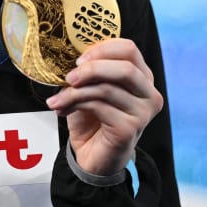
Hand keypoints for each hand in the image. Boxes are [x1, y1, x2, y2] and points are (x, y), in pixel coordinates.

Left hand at [45, 38, 164, 176]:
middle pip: (125, 67)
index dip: (102, 49)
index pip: (129, 49)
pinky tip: (62, 110)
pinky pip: (99, 106)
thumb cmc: (92, 119)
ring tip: (58, 99)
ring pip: (107, 88)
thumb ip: (91, 68)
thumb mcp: (90, 87)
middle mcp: (149, 93)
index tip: (79, 59)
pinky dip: (74, 104)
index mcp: (142, 77)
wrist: (92, 157)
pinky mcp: (130, 128)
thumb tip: (76, 53)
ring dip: (75, 91)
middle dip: (92, 68)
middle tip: (69, 77)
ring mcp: (143, 112)